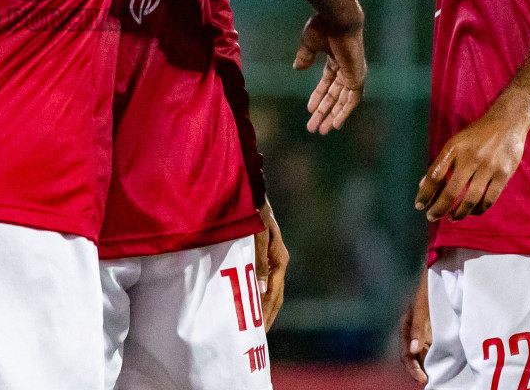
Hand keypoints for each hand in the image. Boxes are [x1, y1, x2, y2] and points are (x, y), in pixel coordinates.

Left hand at [253, 197, 287, 329]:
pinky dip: (258, 294)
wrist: (250, 190)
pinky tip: (250, 301)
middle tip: (257, 338)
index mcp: (279, 259)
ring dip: (263, 307)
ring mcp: (272, 257)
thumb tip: (261, 292)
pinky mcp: (264, 252)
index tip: (259, 333)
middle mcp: (278, 260)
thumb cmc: (252, 211)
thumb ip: (259, 262)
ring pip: (270, 289)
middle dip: (267, 316)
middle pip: (274, 295)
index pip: (274, 294)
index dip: (266, 314)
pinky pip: (263, 279)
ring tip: (255, 326)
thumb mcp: (256, 236)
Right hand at [294, 15, 365, 133]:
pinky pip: (352, 100)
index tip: (309, 110)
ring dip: (332, 116)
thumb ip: (305, 56)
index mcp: (336, 59)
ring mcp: (353, 74)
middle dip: (323, 112)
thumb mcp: (309, 43)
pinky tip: (336, 124)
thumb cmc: (323, 26)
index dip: (318, 97)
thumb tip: (298, 68)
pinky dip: (345, 112)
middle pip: (334, 96)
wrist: (337, 20)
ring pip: (343, 101)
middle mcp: (346, 69)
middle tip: (313, 127)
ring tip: (321, 131)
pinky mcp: (357, 78)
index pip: (327, 83)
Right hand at [399, 272, 430, 384]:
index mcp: (406, 326)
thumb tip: (414, 350)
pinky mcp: (430, 327)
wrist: (430, 271)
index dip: (412, 367)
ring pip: (421, 352)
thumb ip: (417, 327)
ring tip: (437, 376)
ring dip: (426, 364)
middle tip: (429, 381)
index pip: (406, 353)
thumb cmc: (424, 287)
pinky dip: (433, 355)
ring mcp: (421, 329)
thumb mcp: (420, 306)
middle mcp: (412, 330)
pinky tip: (441, 361)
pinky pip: (430, 345)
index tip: (423, 378)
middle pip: (412, 356)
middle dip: (418, 370)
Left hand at [415, 97, 529, 220]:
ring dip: (459, 212)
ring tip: (451, 218)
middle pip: (451, 190)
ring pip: (471, 198)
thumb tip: (423, 184)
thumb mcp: (455, 143)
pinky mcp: (504, 174)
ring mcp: (488, 167)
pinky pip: (490, 198)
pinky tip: (472, 212)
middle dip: (440, 207)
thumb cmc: (477, 134)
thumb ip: (441, 163)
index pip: (435, 175)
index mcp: (453, 148)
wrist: (507, 123)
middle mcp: (469, 158)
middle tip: (433, 217)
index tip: (419, 205)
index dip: (426, 192)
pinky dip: (479, 209)